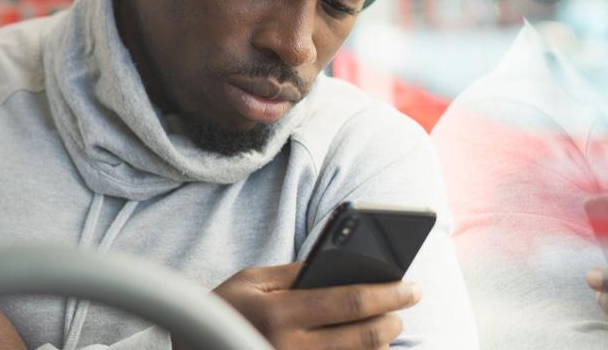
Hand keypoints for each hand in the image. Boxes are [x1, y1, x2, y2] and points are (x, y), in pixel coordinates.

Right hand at [179, 263, 420, 349]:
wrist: (195, 348)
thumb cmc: (225, 308)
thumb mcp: (252, 279)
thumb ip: (296, 272)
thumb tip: (345, 265)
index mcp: (278, 312)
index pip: (349, 301)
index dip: (388, 293)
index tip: (412, 286)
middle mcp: (289, 346)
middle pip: (364, 336)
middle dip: (394, 318)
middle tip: (406, 303)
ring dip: (383, 342)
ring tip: (386, 324)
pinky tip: (367, 345)